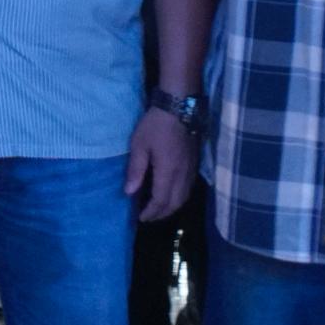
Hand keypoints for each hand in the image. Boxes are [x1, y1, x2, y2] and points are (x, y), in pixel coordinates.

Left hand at [124, 106, 194, 220]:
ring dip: (171, 208)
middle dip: (161, 214)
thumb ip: (135, 170)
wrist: (179, 107)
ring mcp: (191, 170)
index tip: (140, 217)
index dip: (151, 212)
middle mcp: (183, 174)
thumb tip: (129, 193)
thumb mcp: (139, 145)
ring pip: (184, 197)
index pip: (161, 200)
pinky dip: (179, 198)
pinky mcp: (194, 164)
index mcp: (168, 171)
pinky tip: (171, 195)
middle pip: (175, 203)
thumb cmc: (156, 125)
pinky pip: (188, 189)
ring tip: (158, 210)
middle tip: (148, 217)